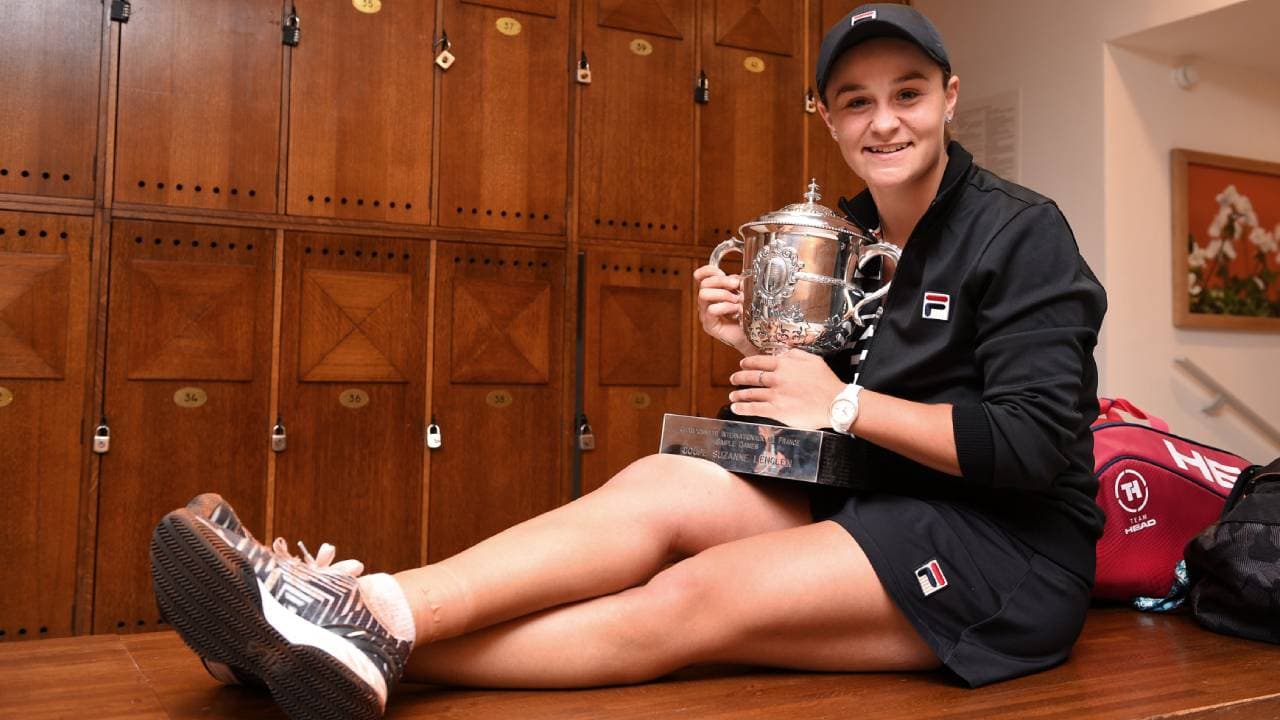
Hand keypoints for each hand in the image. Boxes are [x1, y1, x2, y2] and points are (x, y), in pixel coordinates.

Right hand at [694, 264, 755, 356]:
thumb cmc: (748, 315)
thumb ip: (738, 284)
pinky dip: (726, 307)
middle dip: (722, 281)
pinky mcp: (709, 325)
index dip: (708, 270)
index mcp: (712, 292)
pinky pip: (711, 310)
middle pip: (704, 283)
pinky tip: (737, 310)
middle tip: (736, 286)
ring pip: (703, 294)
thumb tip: (738, 279)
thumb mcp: (744, 293)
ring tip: (736, 300)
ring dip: (723, 294)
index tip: (721, 271)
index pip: (700, 276)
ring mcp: (705, 314)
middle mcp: (706, 302)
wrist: (753, 336)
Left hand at [727, 350, 845, 429]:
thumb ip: (795, 354)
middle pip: (752, 376)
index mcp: (784, 365)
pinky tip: (736, 407)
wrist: (835, 403)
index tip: (742, 364)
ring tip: (732, 395)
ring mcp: (775, 395)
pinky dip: (743, 408)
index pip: (760, 361)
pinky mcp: (776, 410)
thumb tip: (782, 353)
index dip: (748, 363)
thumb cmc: (826, 382)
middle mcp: (777, 379)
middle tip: (733, 378)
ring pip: (751, 393)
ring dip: (739, 394)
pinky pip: (754, 408)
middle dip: (739, 377)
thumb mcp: (813, 360)